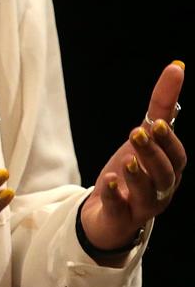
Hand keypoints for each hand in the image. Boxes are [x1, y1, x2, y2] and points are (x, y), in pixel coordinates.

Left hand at [80, 61, 185, 257]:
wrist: (108, 214)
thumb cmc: (134, 172)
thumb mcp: (146, 138)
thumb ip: (161, 106)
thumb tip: (177, 67)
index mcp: (169, 171)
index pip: (177, 157)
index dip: (169, 141)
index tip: (157, 123)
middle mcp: (161, 191)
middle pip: (164, 175)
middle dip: (153, 154)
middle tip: (136, 133)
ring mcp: (141, 207)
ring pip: (146, 195)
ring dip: (137, 176)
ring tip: (126, 160)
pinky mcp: (119, 219)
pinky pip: (119, 210)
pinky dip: (115, 196)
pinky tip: (108, 181)